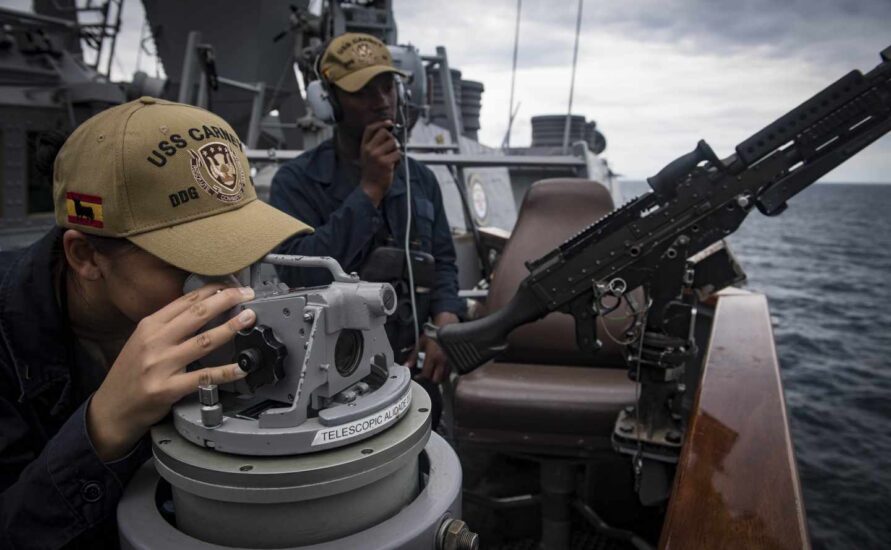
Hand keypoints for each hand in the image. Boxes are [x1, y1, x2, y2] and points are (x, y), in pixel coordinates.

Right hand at [87, 284, 256, 459]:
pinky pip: (203, 377)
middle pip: (197, 314)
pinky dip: (226, 371)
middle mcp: (155, 341)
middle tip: (247, 294)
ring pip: (204, 341)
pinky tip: (242, 367)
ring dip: (230, 328)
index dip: (213, 290)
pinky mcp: (168, 388)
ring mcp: (161, 365)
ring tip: (249, 319)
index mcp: (149, 326)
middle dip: (226, 300)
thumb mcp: (142, 341)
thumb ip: (169, 326)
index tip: (232, 284)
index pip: (186, 301)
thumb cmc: (130, 374)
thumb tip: (202, 308)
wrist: (111, 409)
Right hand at [359, 119, 400, 205]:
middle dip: (392, 139)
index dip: (381, 123)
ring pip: (394, 143)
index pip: (370, 128)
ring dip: (396, 151)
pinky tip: (393, 166)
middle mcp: (369, 149)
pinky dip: (399, 160)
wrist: (370, 188)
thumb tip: (389, 131)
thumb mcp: (368, 156)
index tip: (389, 124)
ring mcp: (376, 156)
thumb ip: (375, 144)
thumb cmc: (372, 172)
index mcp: (364, 146)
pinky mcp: (385, 163)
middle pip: (385, 133)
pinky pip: (398, 154)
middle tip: (391, 149)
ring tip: (391, 160)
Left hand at [405, 312, 459, 383]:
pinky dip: (445, 373)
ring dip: (438, 377)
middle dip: (431, 378)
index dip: (421, 376)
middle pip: (436, 379)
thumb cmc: (432, 335)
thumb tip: (406, 366)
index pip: (426, 374)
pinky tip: (441, 369)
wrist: (446, 327)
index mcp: (432, 357)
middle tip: (427, 374)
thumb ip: (413, 356)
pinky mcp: (454, 360)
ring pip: (444, 377)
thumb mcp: (420, 343)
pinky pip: (450, 372)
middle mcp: (441, 361)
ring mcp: (449, 361)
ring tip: (434, 372)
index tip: (418, 375)